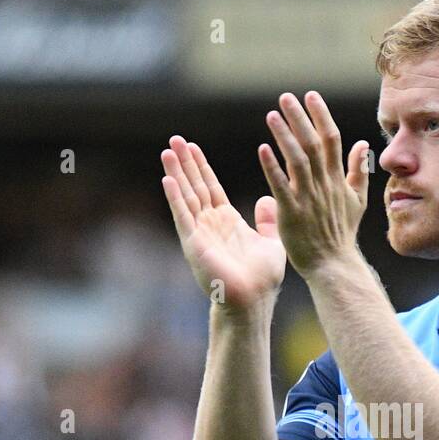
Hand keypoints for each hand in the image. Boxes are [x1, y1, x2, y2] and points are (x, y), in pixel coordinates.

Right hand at [161, 136, 286, 310]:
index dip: (201, 167)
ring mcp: (200, 233)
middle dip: (185, 163)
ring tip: (168, 151)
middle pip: (194, 187)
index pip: (210, 188)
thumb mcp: (271, 242)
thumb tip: (266, 199)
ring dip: (176, 173)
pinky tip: (167, 179)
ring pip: (186, 197)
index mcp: (227, 221)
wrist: (253, 300)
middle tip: (175, 139)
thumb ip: (268, 221)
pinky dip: (175, 198)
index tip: (192, 146)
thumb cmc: (263, 278)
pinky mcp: (194, 244)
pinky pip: (183, 216)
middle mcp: (210, 225)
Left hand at [258, 91, 371, 277]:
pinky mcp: (292, 213)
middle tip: (286, 97)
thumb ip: (358, 170)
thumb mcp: (357, 200)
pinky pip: (281, 186)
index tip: (310, 95)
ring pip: (298, 160)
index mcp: (338, 179)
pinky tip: (262, 149)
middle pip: (313, 144)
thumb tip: (362, 143)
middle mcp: (324, 185)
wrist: (333, 265)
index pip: (331, 139)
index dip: (320, 115)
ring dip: (285, 136)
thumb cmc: (341, 233)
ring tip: (272, 115)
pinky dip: (273, 167)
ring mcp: (308, 198)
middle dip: (300, 118)